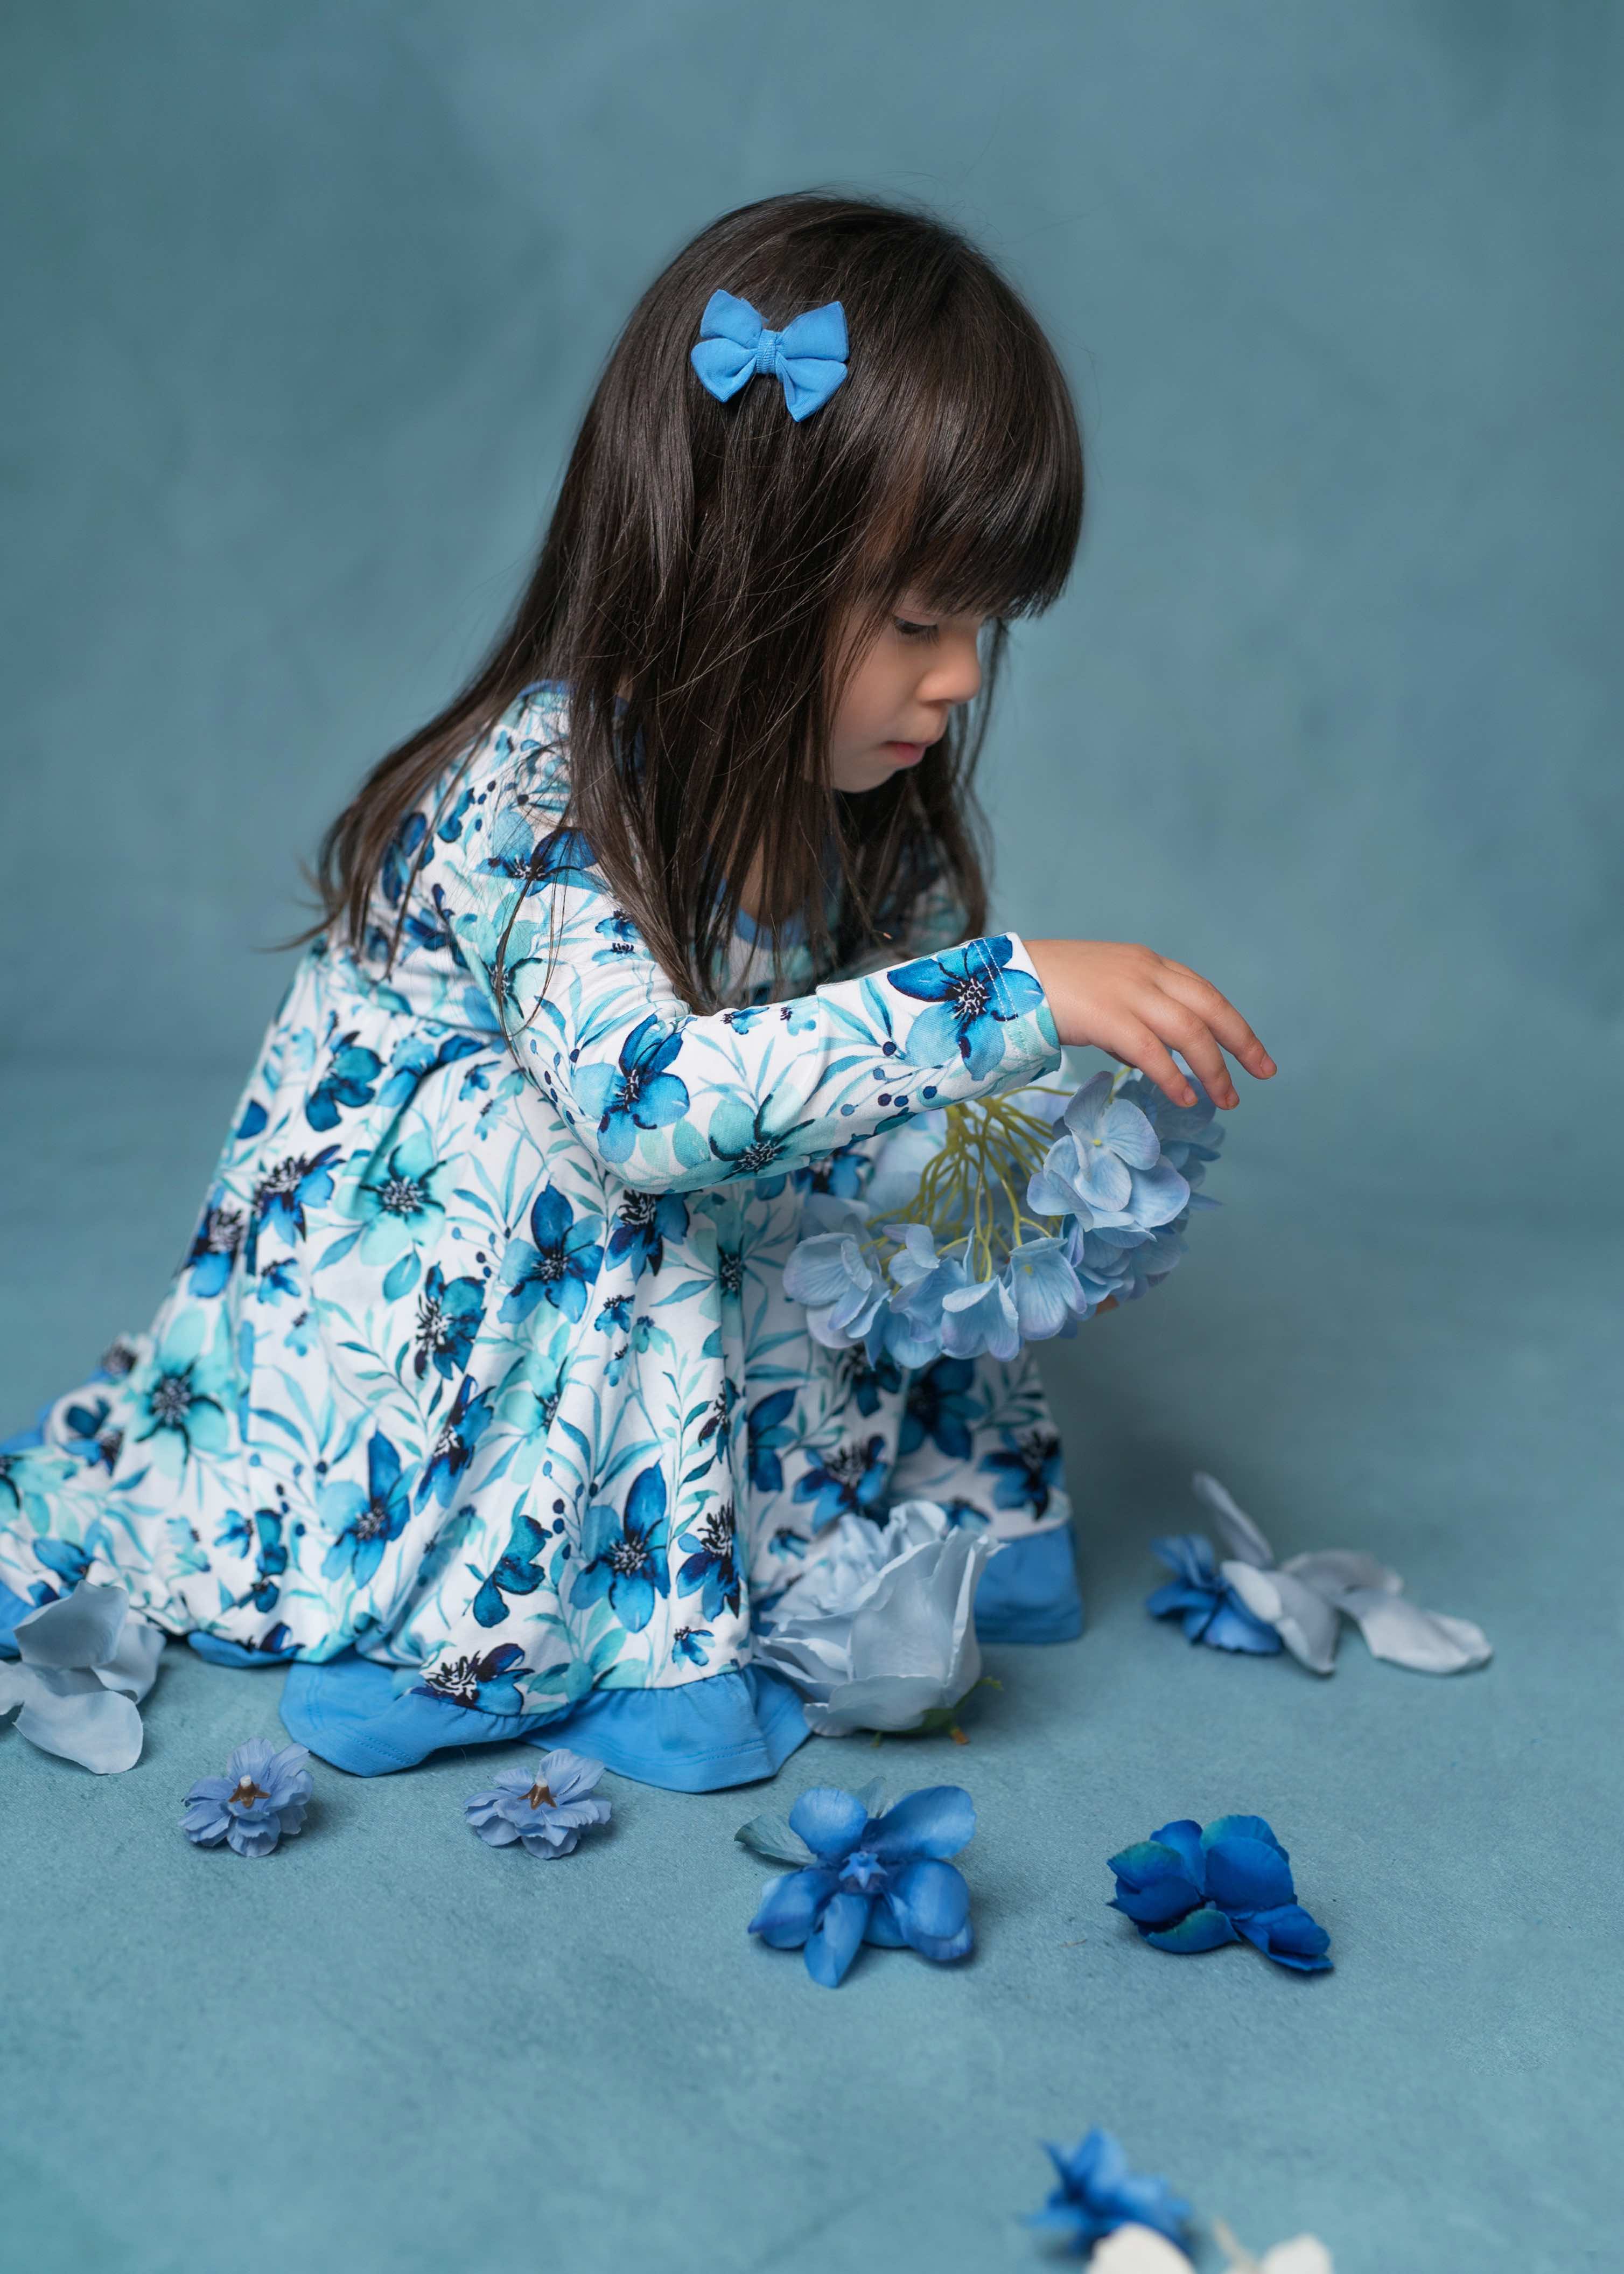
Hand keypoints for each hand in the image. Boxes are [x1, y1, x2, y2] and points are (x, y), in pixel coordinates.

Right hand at [1023, 939, 1274, 1109]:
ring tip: (1225, 1100)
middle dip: (1241, 1044)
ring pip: (1189, 1031)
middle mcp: (1146, 972)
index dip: (1235, 1025)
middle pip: (1210, 1008)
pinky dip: (1173, 1077)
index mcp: (1148, 963)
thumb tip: (1156, 1057)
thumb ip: (1135, 1015)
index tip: (1254, 1055)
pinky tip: (1185, 1097)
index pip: (1205, 993)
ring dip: (1212, 1069)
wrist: (1005, 977)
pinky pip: (1152, 1051)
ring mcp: (1128, 992)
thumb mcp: (1104, 990)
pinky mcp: (1107, 1016)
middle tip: (1263, 1074)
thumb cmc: (1049, 988)